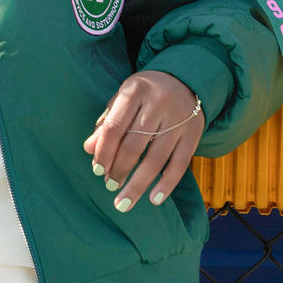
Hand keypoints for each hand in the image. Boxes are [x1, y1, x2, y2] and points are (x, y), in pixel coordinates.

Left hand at [82, 70, 204, 213]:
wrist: (186, 79)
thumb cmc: (146, 93)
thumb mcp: (124, 98)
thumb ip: (107, 123)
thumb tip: (89, 149)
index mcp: (134, 91)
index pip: (114, 127)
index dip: (104, 151)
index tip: (97, 171)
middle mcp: (157, 104)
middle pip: (134, 145)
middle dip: (119, 170)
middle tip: (110, 187)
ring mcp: (178, 120)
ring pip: (156, 158)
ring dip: (138, 184)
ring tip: (124, 202)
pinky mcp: (193, 134)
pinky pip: (180, 164)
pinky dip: (167, 184)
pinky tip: (154, 199)